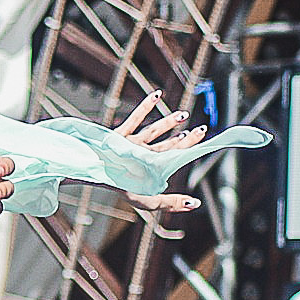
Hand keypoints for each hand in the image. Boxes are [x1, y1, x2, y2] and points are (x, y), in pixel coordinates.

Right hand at [115, 91, 206, 215]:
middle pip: (168, 144)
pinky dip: (147, 106)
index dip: (189, 147)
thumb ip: (171, 202)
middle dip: (185, 137)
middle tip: (201, 129)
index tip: (203, 137)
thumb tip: (195, 204)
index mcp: (151, 169)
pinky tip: (157, 94)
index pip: (175, 156)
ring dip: (169, 122)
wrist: (96, 175)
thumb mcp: (149, 200)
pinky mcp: (120, 135)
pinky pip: (135, 118)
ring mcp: (132, 144)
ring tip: (183, 114)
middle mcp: (143, 155)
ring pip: (154, 130)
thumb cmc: (120, 188)